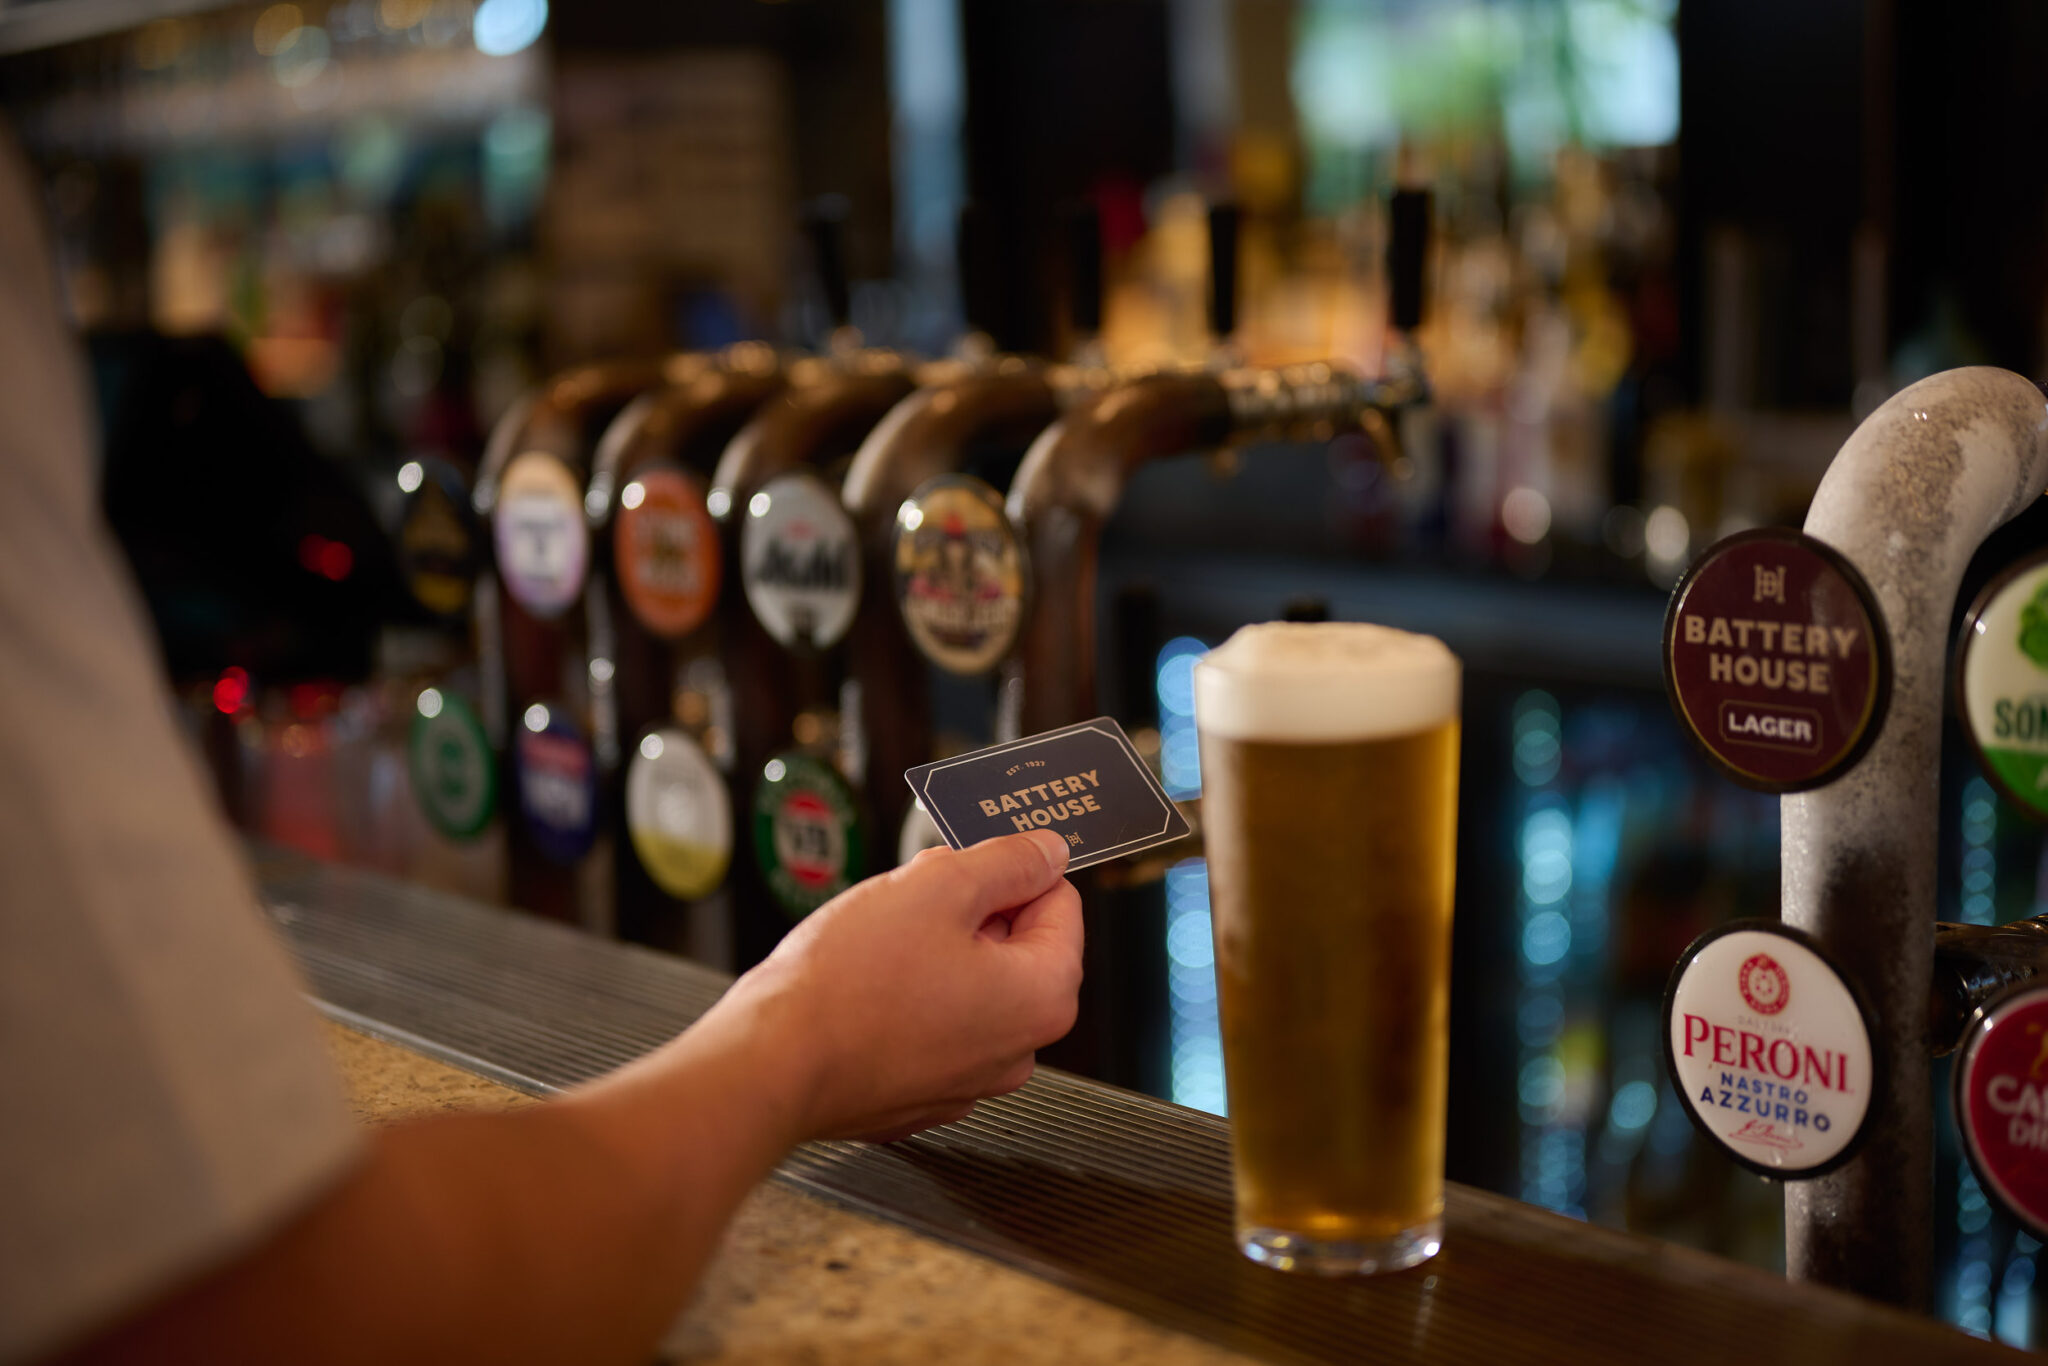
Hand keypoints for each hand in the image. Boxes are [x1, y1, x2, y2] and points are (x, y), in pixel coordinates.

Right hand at [715, 829, 1082, 1142]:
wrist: (774, 1062)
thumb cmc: (847, 986)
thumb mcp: (937, 887)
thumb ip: (1007, 861)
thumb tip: (1046, 852)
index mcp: (1043, 997)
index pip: (1060, 902)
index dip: (1009, 872)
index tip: (967, 865)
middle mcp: (1018, 1049)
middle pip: (1015, 946)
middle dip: (969, 912)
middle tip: (913, 900)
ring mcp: (969, 1079)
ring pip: (970, 983)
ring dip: (936, 952)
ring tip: (882, 944)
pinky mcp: (923, 1092)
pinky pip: (934, 1024)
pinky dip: (909, 998)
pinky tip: (869, 987)